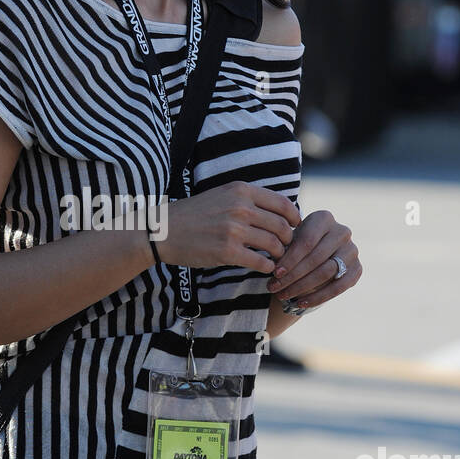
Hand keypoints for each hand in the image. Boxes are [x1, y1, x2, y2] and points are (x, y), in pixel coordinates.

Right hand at [155, 181, 300, 273]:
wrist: (163, 231)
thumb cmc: (193, 215)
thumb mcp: (221, 195)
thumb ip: (247, 200)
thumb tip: (277, 211)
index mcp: (241, 190)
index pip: (282, 203)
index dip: (295, 217)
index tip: (295, 227)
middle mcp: (240, 207)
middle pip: (282, 225)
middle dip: (289, 239)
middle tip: (286, 247)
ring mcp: (234, 230)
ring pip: (275, 244)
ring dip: (280, 255)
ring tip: (276, 258)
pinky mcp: (228, 252)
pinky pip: (261, 262)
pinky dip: (267, 267)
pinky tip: (264, 268)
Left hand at [265, 209, 360, 309]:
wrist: (316, 253)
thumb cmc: (298, 246)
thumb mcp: (290, 242)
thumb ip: (284, 252)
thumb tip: (277, 272)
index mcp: (324, 218)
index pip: (307, 241)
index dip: (290, 259)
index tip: (275, 274)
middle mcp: (342, 231)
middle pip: (316, 258)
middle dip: (293, 276)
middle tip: (275, 288)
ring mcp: (352, 250)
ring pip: (326, 272)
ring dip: (302, 287)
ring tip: (283, 295)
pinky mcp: (357, 269)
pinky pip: (339, 287)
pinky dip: (318, 297)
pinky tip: (300, 303)